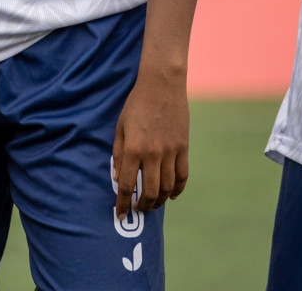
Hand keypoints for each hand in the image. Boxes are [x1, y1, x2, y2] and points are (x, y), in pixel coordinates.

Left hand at [111, 68, 188, 221]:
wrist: (162, 85)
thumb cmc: (137, 104)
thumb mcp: (121, 127)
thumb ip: (118, 154)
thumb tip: (118, 178)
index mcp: (133, 149)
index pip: (127, 185)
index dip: (123, 203)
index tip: (120, 215)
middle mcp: (152, 154)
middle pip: (150, 192)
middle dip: (142, 206)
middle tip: (138, 209)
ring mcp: (170, 152)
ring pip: (168, 188)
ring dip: (160, 201)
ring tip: (152, 204)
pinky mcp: (183, 148)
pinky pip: (182, 176)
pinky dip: (178, 190)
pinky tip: (171, 195)